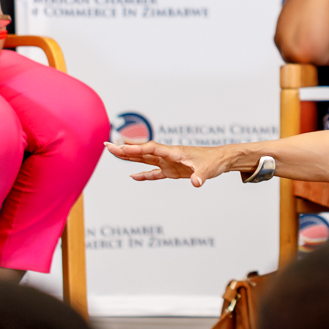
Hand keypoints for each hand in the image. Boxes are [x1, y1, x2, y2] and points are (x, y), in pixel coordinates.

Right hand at [108, 141, 233, 186]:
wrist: (221, 160)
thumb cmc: (214, 161)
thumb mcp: (208, 170)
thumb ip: (200, 176)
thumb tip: (195, 183)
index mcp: (174, 152)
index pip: (151, 149)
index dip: (136, 149)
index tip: (121, 147)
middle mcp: (168, 155)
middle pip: (142, 152)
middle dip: (125, 149)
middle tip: (107, 145)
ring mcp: (169, 163)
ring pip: (145, 159)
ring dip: (130, 157)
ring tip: (113, 153)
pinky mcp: (172, 170)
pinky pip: (154, 172)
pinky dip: (143, 174)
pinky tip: (132, 176)